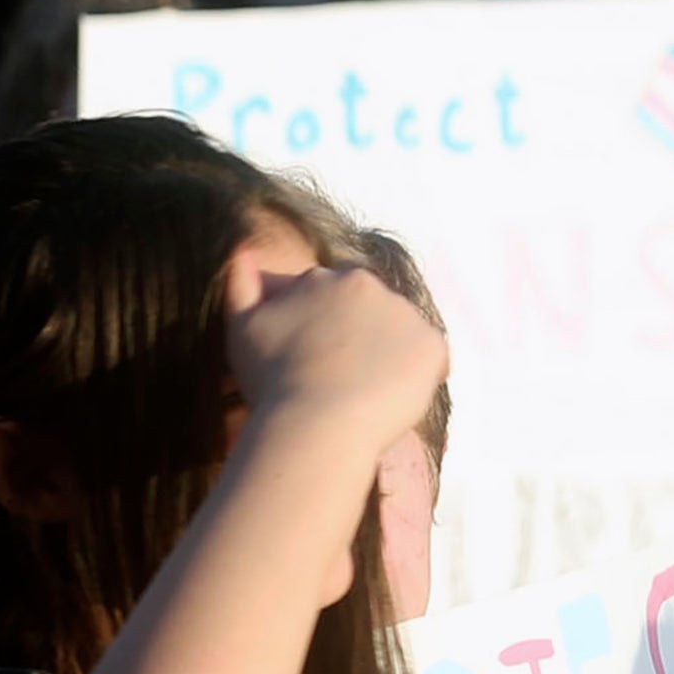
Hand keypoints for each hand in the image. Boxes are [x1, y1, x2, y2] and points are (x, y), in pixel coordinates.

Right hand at [224, 247, 446, 452]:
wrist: (314, 424)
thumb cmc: (272, 379)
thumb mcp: (241, 326)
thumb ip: (241, 283)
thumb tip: (242, 248)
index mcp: (327, 277)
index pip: (336, 295)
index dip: (327, 327)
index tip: (316, 357)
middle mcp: (369, 284)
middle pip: (372, 308)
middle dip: (361, 333)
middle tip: (342, 375)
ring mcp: (404, 313)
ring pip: (402, 332)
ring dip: (390, 352)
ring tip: (367, 390)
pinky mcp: (432, 345)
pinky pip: (431, 359)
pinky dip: (418, 375)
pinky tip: (391, 397)